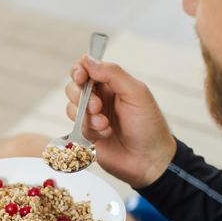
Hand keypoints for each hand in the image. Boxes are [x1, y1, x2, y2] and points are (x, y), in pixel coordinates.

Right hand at [67, 55, 176, 187]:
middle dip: (81, 96)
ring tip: (106, 125)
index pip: (87, 68)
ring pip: (72, 107)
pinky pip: (75, 127)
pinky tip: (106, 134)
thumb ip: (113, 74)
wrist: (150, 160)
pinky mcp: (87, 135)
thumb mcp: (136, 93)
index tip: (81, 76)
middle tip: (98, 106)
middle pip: (73, 86)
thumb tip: (88, 60)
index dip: (79, 70)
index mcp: (113, 84)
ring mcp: (92, 117)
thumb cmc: (149, 126)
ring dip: (87, 116)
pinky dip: (89, 130)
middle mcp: (100, 98)